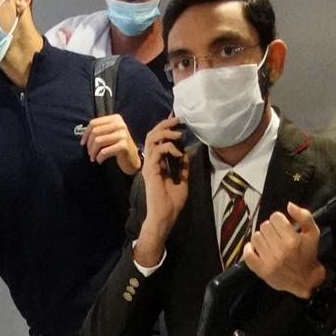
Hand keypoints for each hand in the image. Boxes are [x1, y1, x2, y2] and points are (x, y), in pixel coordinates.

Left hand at [81, 114, 141, 174]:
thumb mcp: (109, 134)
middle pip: (95, 132)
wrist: (132, 158)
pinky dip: (99, 157)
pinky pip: (104, 151)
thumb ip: (99, 129)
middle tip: (89, 153)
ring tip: (93, 158)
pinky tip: (99, 160)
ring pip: (98, 141)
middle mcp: (120, 124)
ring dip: (93, 152)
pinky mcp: (124, 146)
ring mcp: (123, 134)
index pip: (94, 123)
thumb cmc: (117, 146)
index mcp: (115, 118)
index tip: (82, 143)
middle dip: (89, 144)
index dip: (85, 134)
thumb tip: (83, 132)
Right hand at [135, 116, 190, 264]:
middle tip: (176, 120)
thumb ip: (182, 167)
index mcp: (157, 163)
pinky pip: (157, 151)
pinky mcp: (150, 169)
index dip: (166, 129)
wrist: (165, 215)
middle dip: (164, 125)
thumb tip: (186, 154)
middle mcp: (151, 162)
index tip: (177, 121)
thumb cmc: (172, 202)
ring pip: (152, 139)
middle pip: (153, 135)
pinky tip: (177, 152)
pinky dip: (168, 148)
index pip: (158, 140)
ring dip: (166, 133)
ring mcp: (149, 165)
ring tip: (178, 134)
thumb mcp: (182, 181)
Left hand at [243, 202, 326, 299]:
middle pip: (265, 226)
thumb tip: (289, 205)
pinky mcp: (262, 271)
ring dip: (262, 237)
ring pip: (255, 237)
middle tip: (277, 235)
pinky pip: (247, 254)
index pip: (275, 217)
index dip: (280, 220)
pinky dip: (249, 249)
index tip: (283, 226)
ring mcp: (269, 261)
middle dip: (271, 228)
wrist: (306, 280)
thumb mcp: (313, 233)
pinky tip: (256, 248)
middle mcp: (280, 250)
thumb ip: (304, 216)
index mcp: (292, 240)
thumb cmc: (309, 254)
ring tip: (270, 243)